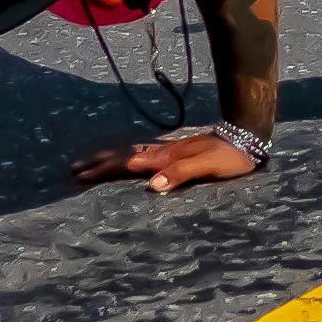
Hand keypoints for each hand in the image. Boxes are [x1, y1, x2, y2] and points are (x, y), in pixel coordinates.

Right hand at [73, 132, 262, 195]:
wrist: (247, 135)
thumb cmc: (231, 157)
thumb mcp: (209, 167)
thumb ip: (181, 174)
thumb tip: (151, 186)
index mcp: (167, 158)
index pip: (129, 164)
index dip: (105, 169)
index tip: (81, 174)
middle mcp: (164, 152)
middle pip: (124, 155)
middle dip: (99, 162)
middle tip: (74, 169)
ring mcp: (169, 149)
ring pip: (132, 151)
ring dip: (111, 157)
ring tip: (92, 162)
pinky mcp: (176, 150)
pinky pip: (144, 152)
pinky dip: (128, 155)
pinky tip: (127, 157)